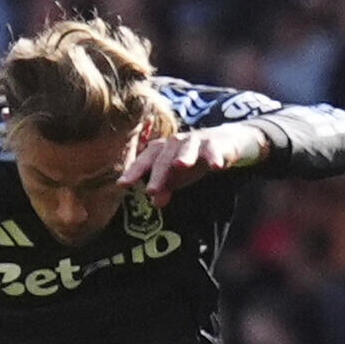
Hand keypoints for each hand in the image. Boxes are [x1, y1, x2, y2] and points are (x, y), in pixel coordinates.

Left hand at [128, 122, 266, 202]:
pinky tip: (217, 166)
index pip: (144, 161)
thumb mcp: (177, 176)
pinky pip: (213, 149)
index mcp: (160, 150)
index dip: (134, 171)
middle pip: (163, 158)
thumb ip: (165, 187)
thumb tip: (155, 202)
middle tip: (151, 190)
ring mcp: (194, 141)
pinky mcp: (214, 142)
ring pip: (186, 148)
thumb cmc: (192, 160)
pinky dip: (214, 156)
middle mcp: (174, 143)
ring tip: (180, 165)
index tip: (123, 184)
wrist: (221, 143)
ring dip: (183, 156)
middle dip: (158, 174)